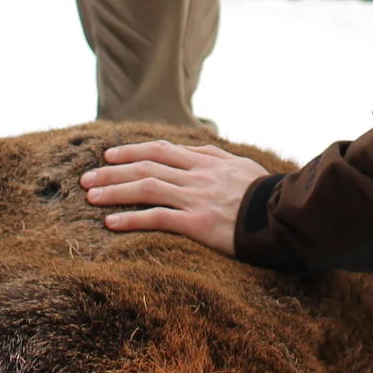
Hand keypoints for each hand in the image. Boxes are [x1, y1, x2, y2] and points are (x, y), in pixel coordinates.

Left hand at [79, 140, 268, 255]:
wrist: (286, 217)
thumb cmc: (268, 195)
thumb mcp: (242, 165)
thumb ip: (216, 157)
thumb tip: (197, 149)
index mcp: (207, 161)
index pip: (162, 150)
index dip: (133, 150)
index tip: (110, 155)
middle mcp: (197, 176)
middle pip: (146, 166)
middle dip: (112, 171)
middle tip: (86, 177)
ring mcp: (196, 198)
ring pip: (146, 187)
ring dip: (114, 190)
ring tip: (90, 196)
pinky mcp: (198, 223)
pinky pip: (158, 218)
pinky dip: (131, 218)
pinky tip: (111, 223)